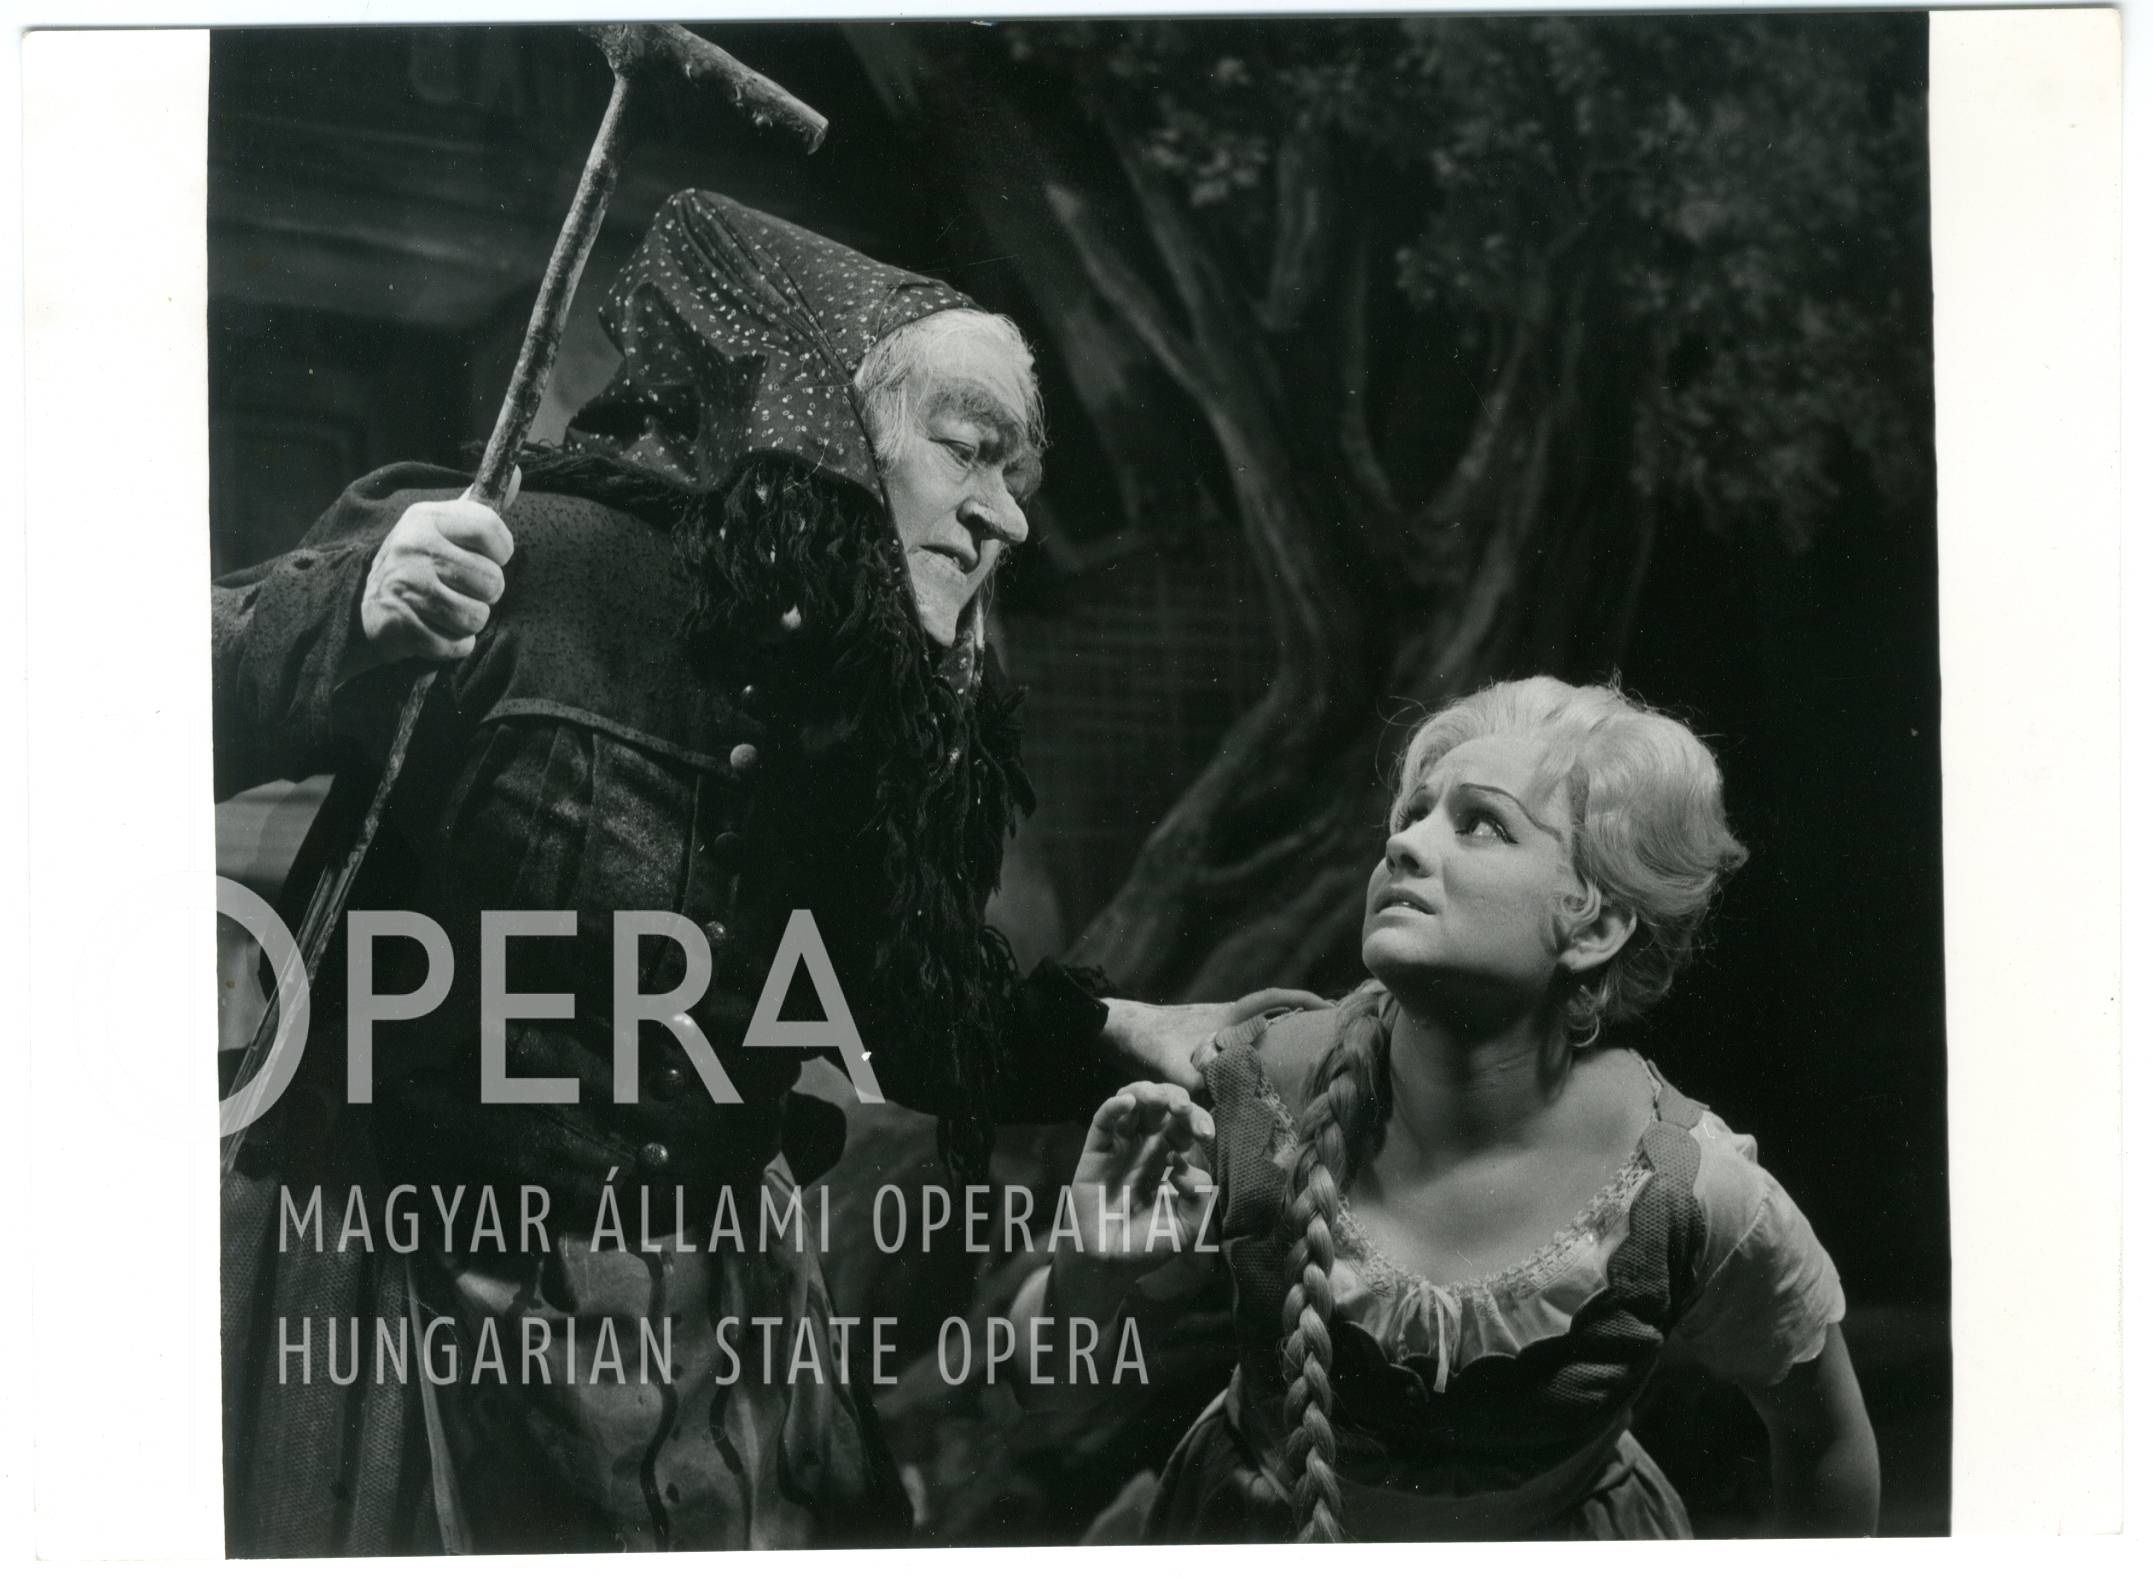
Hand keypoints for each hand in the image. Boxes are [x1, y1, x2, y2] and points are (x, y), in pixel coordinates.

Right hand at [357, 472, 518, 667]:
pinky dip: (453, 645)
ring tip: (448, 609)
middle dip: (485, 593)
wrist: (361, 604)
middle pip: (492, 581)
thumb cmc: (419, 564)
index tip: (487, 557)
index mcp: (426, 518)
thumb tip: (518, 473)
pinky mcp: (399, 624)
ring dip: (470, 621)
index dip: (501, 551)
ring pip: (476, 616)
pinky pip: (456, 645)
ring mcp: (404, 585)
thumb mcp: (443, 528)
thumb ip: (480, 509)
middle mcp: (413, 547)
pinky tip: (435, 629)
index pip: (491, 528)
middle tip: (462, 589)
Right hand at [1062, 1081, 1214, 1281]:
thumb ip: (1200, 1196)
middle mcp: (1147, 1146)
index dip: (1198, 1120)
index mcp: (1172, 1158)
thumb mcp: (1188, 1226)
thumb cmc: (1148, 1244)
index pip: (1187, 1126)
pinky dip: (1114, 1106)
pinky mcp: (1096, 1151)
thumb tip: (1182, 1164)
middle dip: (1177, 1099)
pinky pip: (1103, 1120)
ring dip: (1148, 1092)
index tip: (1206, 1133)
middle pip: (1163, 1106)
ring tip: (1159, 1099)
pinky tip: (1129, 1103)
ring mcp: (1121, 1146)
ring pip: (1133, 1102)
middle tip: (1183, 1108)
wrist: (1108, 1264)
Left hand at [1101, 988, 1328, 1089]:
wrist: (1115, 1032)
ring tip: (1306, 1064)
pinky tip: (1261, 1080)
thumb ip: (1189, 1083)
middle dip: (1301, 1024)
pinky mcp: (1203, 1046)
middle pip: (1273, 1015)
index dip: (1302, 1000)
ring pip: (1256, 1033)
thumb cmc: (1143, 1041)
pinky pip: (1239, 1049)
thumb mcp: (1167, 1064)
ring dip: (1279, 1041)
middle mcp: (1225, 1021)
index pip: (1272, 999)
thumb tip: (1214, 1106)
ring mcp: (1215, 1032)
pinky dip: (1254, 1058)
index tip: (1331, 1008)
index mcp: (1225, 1017)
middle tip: (1330, 1041)